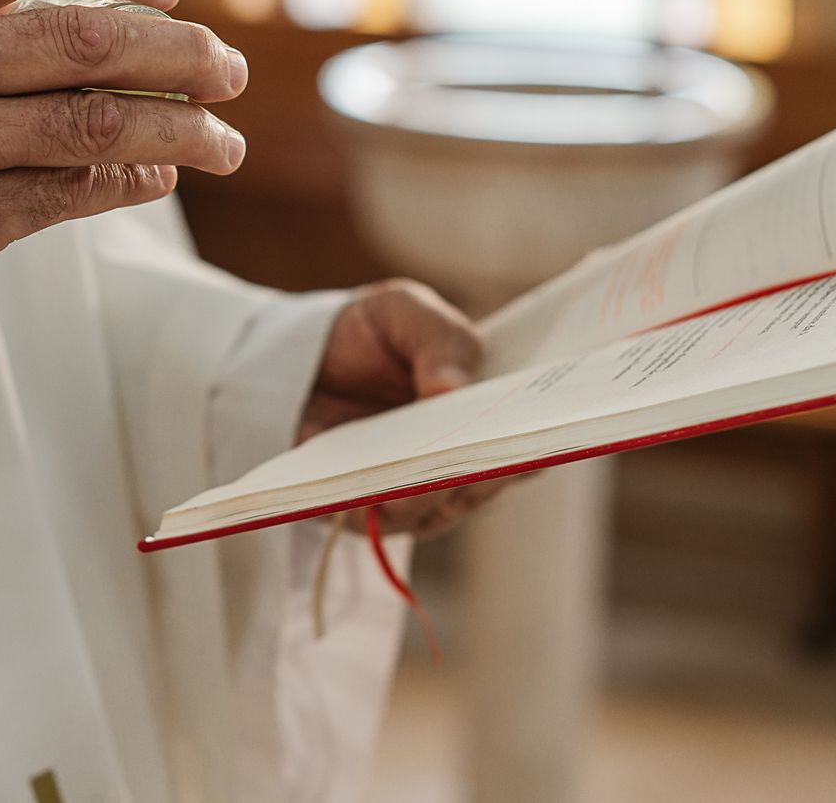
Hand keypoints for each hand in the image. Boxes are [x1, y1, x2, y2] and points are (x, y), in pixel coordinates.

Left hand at [300, 279, 507, 538]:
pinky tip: (362, 494)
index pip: (530, 445)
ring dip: (422, 497)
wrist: (301, 354)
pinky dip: (372, 511)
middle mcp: (459, 463)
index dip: (534, 445)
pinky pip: (375, 523)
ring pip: (434, 512)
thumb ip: (438, 340)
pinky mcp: (363, 506)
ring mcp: (415, 491)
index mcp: (489, 415)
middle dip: (473, 474)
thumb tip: (452, 388)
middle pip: (485, 486)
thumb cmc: (371, 331)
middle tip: (457, 456)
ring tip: (406, 476)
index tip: (524, 437)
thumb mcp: (406, 311)